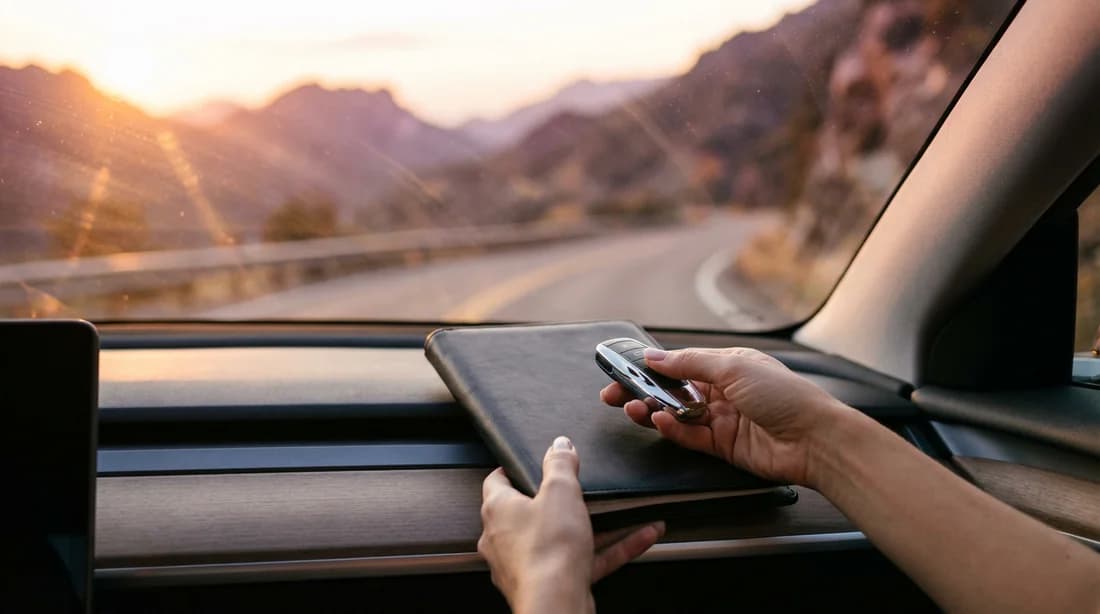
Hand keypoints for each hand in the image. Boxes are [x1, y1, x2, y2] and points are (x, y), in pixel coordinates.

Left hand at [478, 436, 664, 613]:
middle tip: (584, 488)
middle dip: (564, 500)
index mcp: (498, 510)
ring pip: (566, 538)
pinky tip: (640, 536)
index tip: (534, 462)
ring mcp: (529, 564)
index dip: (516, 468)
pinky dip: (612, 548)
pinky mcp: (553, 583)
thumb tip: (559, 445)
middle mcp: (506, 539)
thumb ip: (560, 464)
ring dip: (598, 525)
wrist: (556, 605)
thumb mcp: (560, 492)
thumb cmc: (547, 552)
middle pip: (535, 510)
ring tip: (626, 511)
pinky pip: (586, 560)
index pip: (498, 481)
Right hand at [600, 347, 857, 486]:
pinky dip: (672, 430)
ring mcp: (722, 419)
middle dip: (642, 391)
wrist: (814, 439)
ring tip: (633, 408)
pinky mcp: (723, 445)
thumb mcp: (732, 366)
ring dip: (652, 411)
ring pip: (676, 414)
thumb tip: (654, 357)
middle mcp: (723, 390)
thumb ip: (689, 363)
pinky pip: (689, 436)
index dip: (650, 367)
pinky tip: (660, 422)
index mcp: (727, 364)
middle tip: (613, 394)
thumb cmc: (784, 395)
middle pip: (672, 390)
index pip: (680, 363)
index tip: (623, 369)